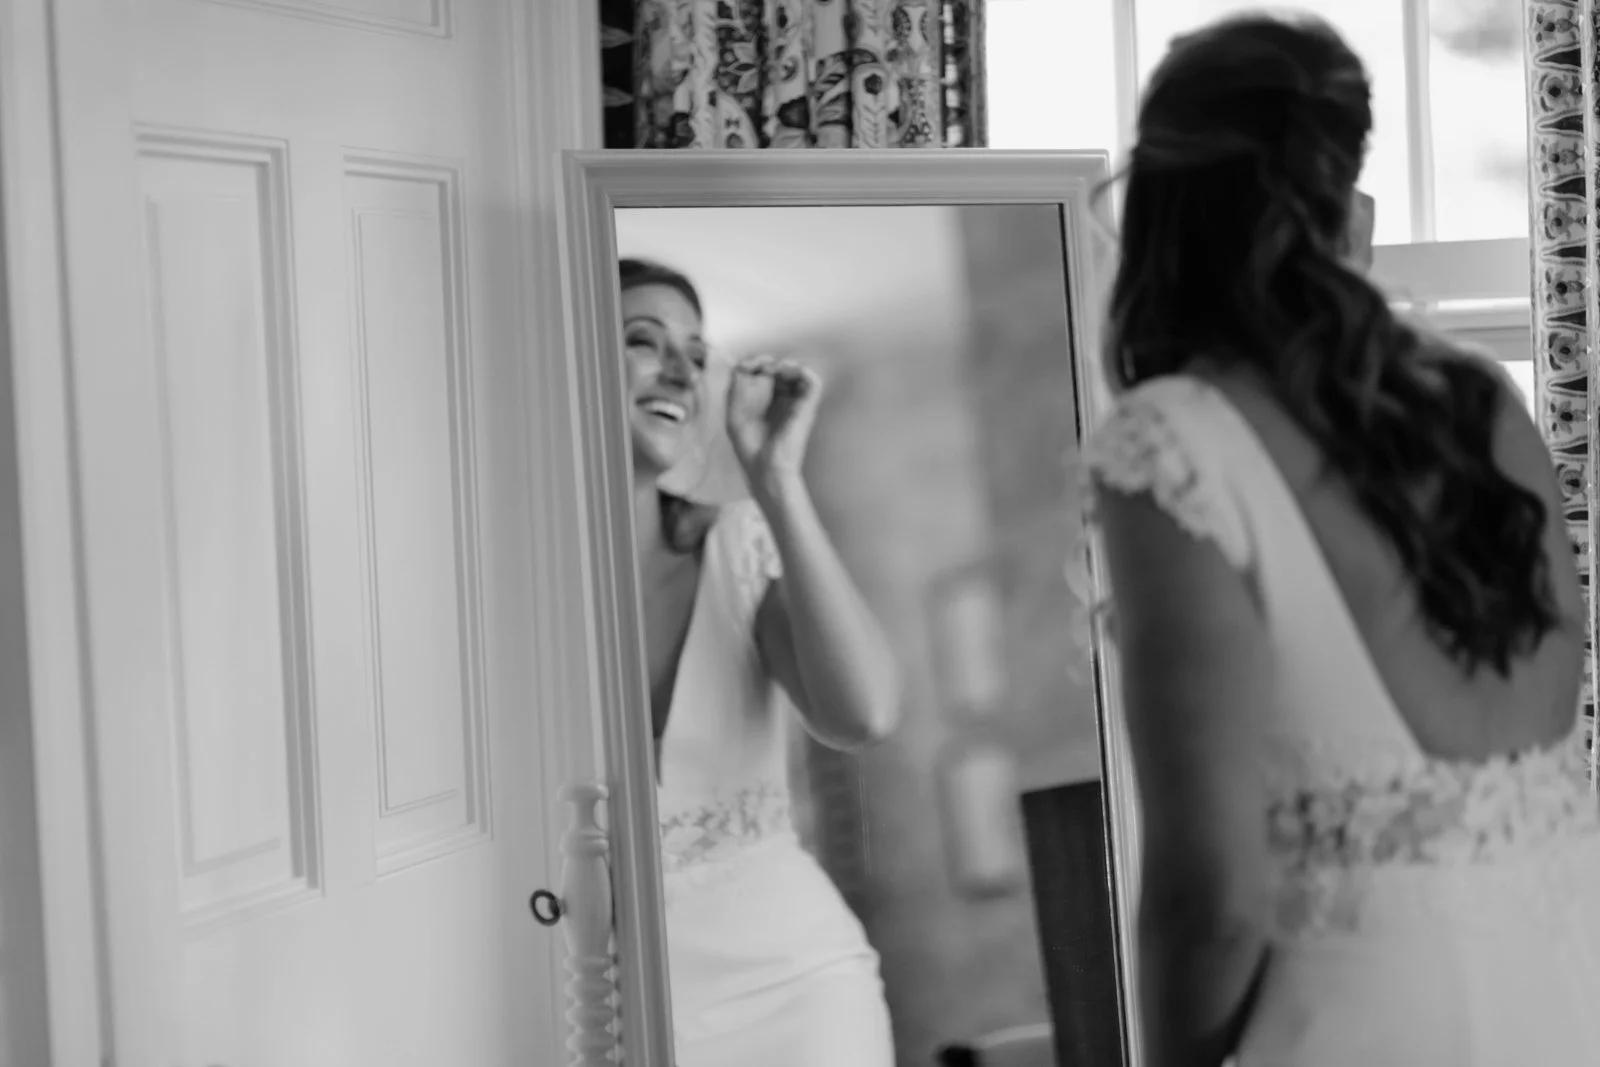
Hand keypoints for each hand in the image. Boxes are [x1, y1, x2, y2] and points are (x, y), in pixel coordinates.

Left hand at [725, 354, 822, 492]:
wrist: (764, 466)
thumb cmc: (749, 446)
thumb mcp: (734, 412)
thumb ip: (737, 387)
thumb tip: (745, 365)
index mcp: (765, 401)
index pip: (765, 372)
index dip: (756, 363)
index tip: (746, 366)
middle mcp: (782, 399)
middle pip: (780, 368)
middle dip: (768, 362)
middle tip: (760, 366)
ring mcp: (795, 402)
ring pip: (798, 371)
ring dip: (785, 364)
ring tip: (773, 369)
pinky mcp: (807, 407)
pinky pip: (813, 381)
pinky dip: (801, 371)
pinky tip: (784, 373)